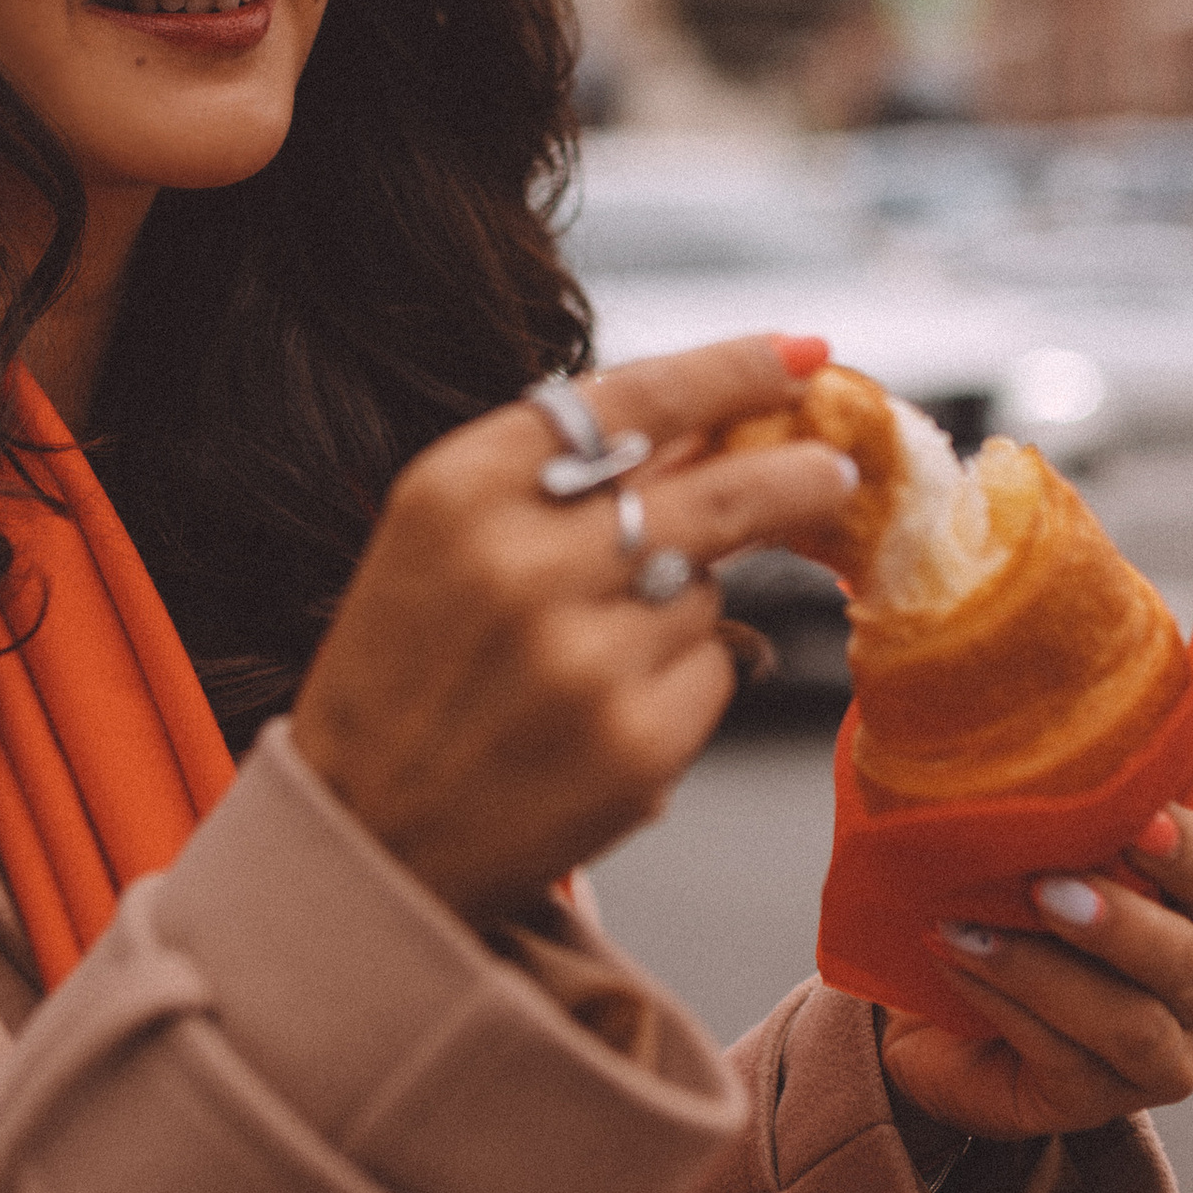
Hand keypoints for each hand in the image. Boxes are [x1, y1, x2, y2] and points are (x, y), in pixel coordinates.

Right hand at [294, 337, 855, 928]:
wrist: (361, 837)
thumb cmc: (399, 675)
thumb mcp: (440, 539)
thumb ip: (554, 472)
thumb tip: (704, 420)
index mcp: (460, 489)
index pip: (634, 396)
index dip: (736, 369)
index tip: (801, 355)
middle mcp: (525, 564)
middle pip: (718, 490)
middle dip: (794, 474)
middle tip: (831, 470)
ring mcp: (587, 660)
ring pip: (710, 588)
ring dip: (686, 600)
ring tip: (596, 646)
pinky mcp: (636, 745)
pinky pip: (712, 673)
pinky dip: (684, 680)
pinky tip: (608, 707)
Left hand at [879, 805, 1192, 1138]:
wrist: (930, 1006)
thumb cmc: (1001, 904)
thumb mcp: (1039, 849)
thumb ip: (1065, 813)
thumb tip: (1035, 738)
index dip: (1189, 855)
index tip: (1136, 818)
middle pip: (1190, 963)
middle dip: (1120, 924)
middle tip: (1045, 886)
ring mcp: (1158, 1057)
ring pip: (1132, 1026)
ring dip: (1048, 972)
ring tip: (971, 930)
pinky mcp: (1094, 1102)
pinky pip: (1064, 1059)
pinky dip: (1007, 1004)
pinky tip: (956, 960)